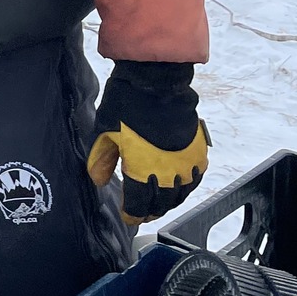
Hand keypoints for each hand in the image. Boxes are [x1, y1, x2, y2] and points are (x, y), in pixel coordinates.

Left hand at [87, 60, 208, 223]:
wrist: (157, 80)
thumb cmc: (127, 103)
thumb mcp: (103, 130)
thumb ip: (100, 160)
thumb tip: (98, 181)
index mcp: (142, 171)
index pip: (138, 206)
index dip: (132, 214)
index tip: (127, 215)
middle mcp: (168, 174)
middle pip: (162, 204)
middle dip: (151, 211)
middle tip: (142, 211)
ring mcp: (186, 163)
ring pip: (181, 194)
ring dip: (170, 201)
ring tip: (160, 201)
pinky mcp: (198, 150)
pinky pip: (196, 177)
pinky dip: (187, 186)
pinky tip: (181, 184)